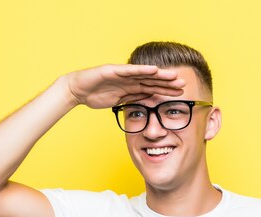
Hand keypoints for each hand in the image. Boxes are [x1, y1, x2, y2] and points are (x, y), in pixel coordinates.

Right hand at [64, 64, 185, 108]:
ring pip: (144, 74)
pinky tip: (153, 70)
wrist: (77, 89)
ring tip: (174, 75)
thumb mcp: (118, 101)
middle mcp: (129, 79)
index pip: (152, 88)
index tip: (180, 93)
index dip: (166, 90)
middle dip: (167, 82)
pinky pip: (129, 70)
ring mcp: (121, 74)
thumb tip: (148, 102)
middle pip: (152, 80)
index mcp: (131, 86)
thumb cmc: (95, 95)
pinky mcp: (113, 70)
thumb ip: (132, 99)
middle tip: (183, 84)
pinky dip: (141, 70)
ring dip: (159, 75)